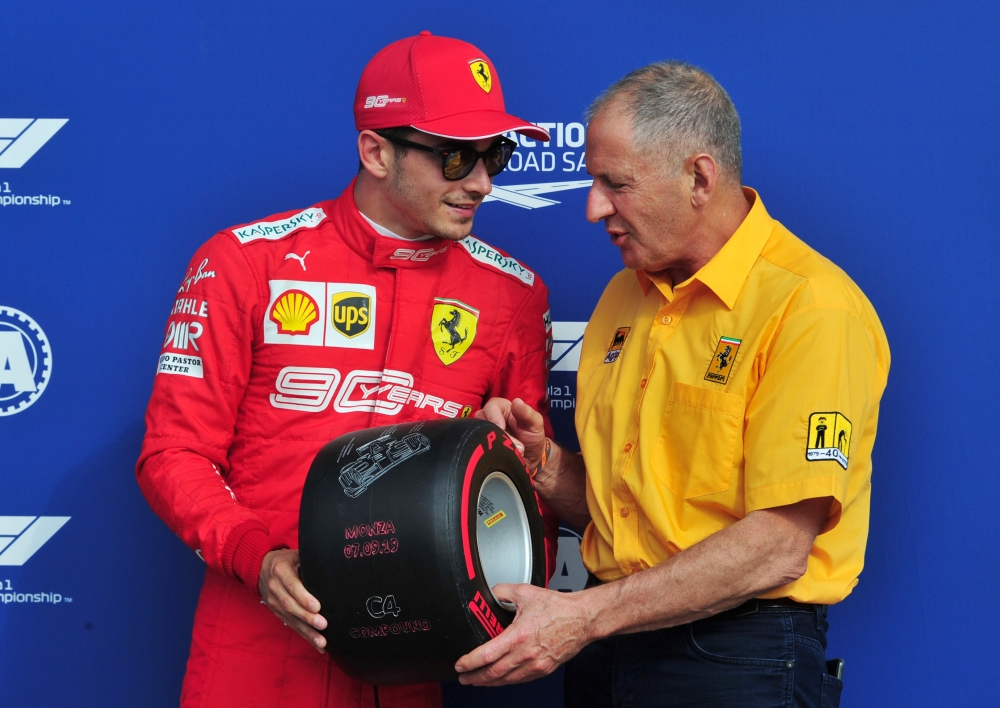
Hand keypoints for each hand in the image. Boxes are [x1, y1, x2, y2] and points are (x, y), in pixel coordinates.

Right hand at [258, 549, 327, 652]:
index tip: (317, 606)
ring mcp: (273, 602)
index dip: (303, 597)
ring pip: (290, 619)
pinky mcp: (276, 612)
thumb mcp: (296, 555)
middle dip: (307, 617)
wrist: (261, 567)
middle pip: (290, 605)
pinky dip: (305, 636)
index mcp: (281, 570)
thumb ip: (310, 562)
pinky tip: (317, 645)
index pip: (292, 585)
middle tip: (323, 624)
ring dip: (307, 632)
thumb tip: (332, 567)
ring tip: (321, 641)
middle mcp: (274, 587)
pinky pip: (291, 625)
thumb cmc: (286, 560)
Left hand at [454, 583, 591, 685]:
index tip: (460, 664)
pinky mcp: (543, 669)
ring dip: (489, 683)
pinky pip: (521, 680)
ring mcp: (535, 665)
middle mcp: (526, 654)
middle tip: (464, 677)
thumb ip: (504, 591)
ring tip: (478, 681)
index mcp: (519, 636)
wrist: (583, 619)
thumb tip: (492, 593)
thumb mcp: (526, 592)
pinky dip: (507, 681)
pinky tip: (501, 679)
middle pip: (493, 673)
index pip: (487, 655)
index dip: (469, 662)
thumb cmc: (559, 608)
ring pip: (506, 680)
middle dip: (475, 678)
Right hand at [475, 397, 546, 468]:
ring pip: (478, 435)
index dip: (494, 417)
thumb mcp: (535, 423)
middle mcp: (489, 418)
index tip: (501, 428)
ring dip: (492, 445)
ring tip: (508, 452)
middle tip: (509, 445)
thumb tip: (516, 401)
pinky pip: (478, 447)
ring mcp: (484, 432)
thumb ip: (527, 412)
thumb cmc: (532, 436)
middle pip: (482, 421)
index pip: (491, 407)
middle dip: (494, 434)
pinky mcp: (482, 445)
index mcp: (501, 407)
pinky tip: (499, 457)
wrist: (531, 458)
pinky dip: (488, 453)